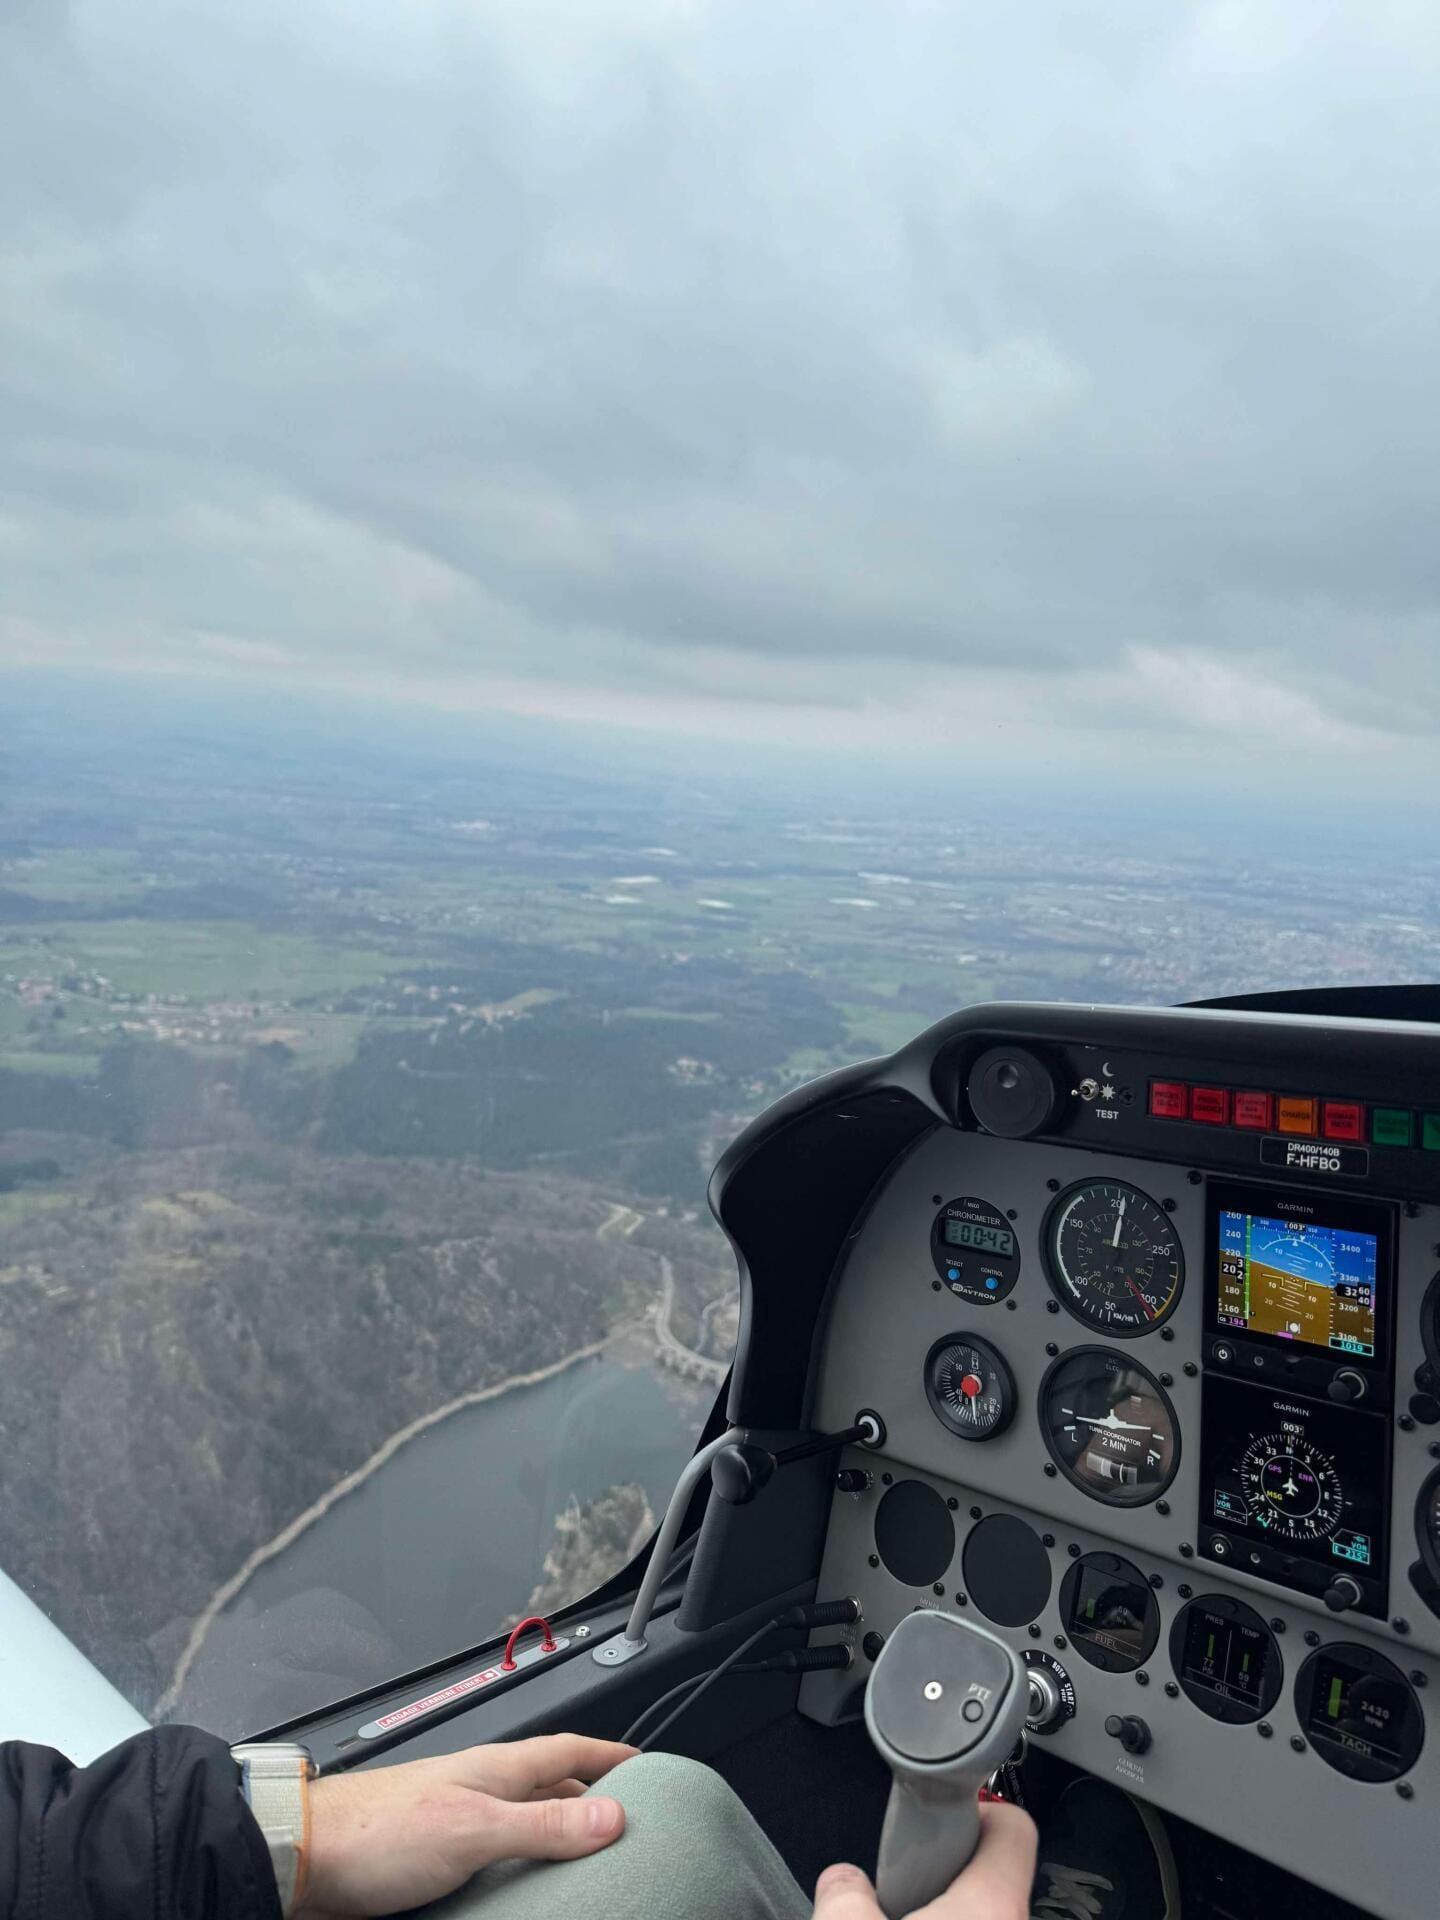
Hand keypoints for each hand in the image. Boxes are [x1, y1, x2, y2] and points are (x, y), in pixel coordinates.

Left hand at [295, 1733, 636, 1917]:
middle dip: (588, 1801)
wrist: (303, 1859)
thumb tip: (612, 1816)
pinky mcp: (430, 1859)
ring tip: (582, 1864)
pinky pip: (491, 1859)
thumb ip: (542, 1826)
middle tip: (624, 1824)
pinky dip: (516, 1870)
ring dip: (551, 1838)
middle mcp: (477, 1790)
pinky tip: (519, 1893)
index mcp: (495, 1769)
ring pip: (519, 1825)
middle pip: (548, 1789)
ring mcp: (452, 1822)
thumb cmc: (376, 1832)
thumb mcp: (473, 1829)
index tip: (642, 1763)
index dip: (608, 1755)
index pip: (567, 1750)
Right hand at [811, 1800, 1036, 1919]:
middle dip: (949, 1875)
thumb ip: (844, 1892)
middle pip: (992, 1875)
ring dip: (949, 1913)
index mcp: (993, 1905)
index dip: (977, 1805)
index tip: (946, 1808)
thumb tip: (842, 1881)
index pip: (1013, 1823)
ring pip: (983, 1914)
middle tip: (910, 1885)